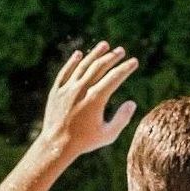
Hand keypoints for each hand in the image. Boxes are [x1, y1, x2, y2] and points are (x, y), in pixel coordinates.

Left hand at [40, 41, 138, 158]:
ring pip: (82, 66)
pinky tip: (78, 54)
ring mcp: (67, 89)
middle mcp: (81, 90)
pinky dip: (72, 62)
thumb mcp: (108, 134)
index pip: (114, 77)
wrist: (56, 145)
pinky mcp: (56, 91)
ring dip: (94, 54)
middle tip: (121, 51)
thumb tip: (132, 103)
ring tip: (104, 45)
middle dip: (112, 57)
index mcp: (96, 99)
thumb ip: (122, 118)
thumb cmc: (84, 142)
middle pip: (99, 67)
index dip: (126, 68)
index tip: (134, 61)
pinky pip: (65, 72)